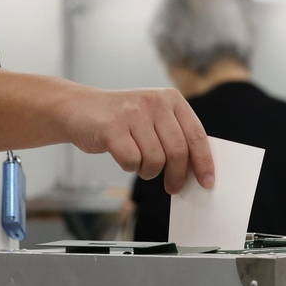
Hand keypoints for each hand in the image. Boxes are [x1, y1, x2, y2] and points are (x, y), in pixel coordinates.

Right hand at [64, 88, 214, 194]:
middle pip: (178, 151)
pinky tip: (124, 157)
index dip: (203, 162)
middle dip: (177, 175)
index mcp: (171, 99)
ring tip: (141, 164)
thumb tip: (198, 170)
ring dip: (150, 171)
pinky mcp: (111, 127)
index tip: (207, 182)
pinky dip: (130, 167)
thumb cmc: (122, 119)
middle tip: (173, 187)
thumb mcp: (154, 117)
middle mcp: (154, 102)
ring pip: (156, 159)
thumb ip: (176, 135)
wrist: (78, 108)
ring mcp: (132, 113)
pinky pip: (132, 161)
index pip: (196, 135)